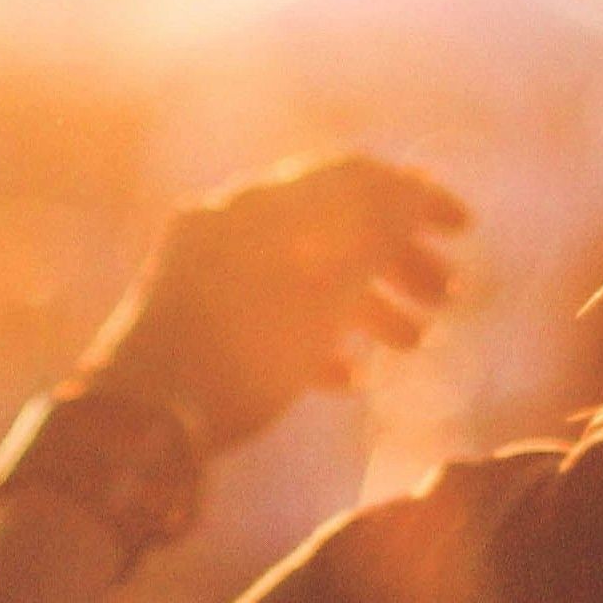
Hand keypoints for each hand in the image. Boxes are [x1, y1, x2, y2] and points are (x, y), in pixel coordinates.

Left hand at [78, 155, 469, 451]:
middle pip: (331, 225)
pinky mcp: (200, 330)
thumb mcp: (323, 291)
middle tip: (449, 298)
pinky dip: (318, 338)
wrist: (137, 427)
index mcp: (254, 206)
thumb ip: (370, 235)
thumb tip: (409, 191)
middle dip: (398, 260)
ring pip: (306, 276)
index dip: (415, 197)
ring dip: (369, 304)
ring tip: (414, 345)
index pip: (349, 175)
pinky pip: (271, 319)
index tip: (465, 230)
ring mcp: (210, 279)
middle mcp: (228, 229)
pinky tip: (350, 379)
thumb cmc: (239, 354)